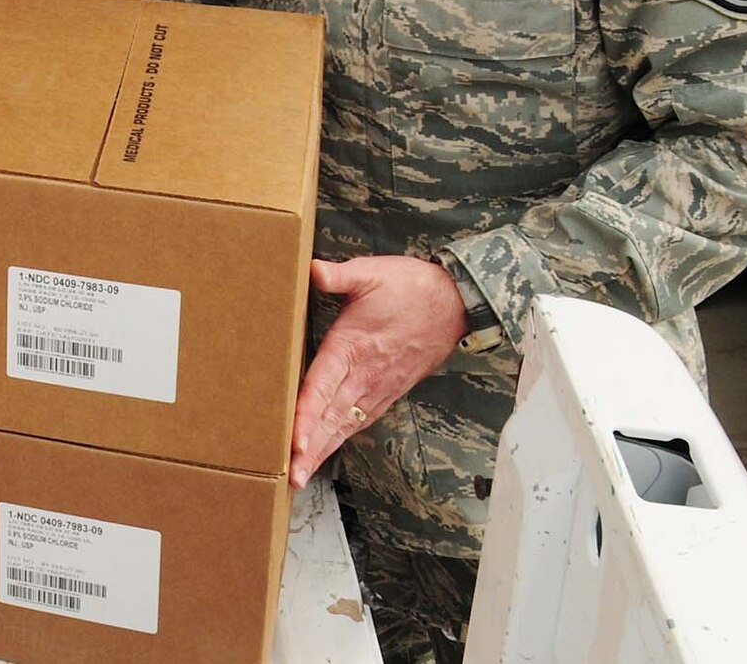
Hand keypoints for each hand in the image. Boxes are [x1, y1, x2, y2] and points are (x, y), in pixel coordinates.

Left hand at [288, 256, 465, 488]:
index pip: (323, 387)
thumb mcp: (372, 273)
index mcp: (353, 347)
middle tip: (292, 477)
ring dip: (323, 450)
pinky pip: (360, 419)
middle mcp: (364, 374)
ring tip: (302, 475)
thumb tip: (312, 269)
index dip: (307, 416)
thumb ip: (340, 275)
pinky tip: (326, 450)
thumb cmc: (410, 287)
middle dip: (311, 448)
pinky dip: (341, 437)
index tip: (295, 442)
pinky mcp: (388, 390)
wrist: (454, 304)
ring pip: (345, 424)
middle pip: (331, 416)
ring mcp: (377, 386)